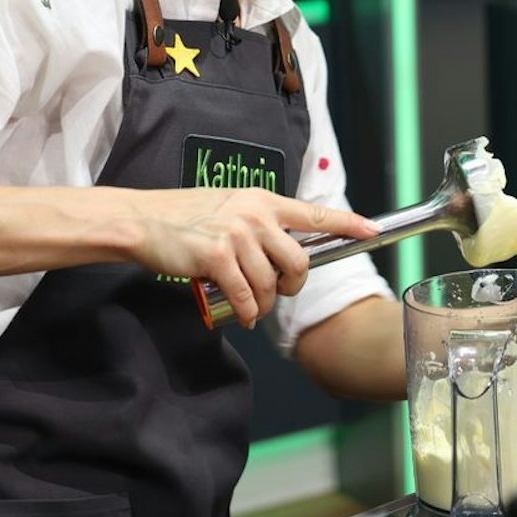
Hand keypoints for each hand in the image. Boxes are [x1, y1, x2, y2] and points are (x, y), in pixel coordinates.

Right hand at [130, 189, 376, 329]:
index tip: (373, 230)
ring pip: (272, 284)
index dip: (348, 224)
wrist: (143, 221)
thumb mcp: (230, 207)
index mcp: (263, 201)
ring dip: (265, 304)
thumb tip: (282, 252)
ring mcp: (237, 234)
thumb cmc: (185, 218)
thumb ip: (259, 224)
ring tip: (252, 304)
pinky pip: (247, 297)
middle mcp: (255, 214)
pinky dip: (248, 312)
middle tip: (277, 292)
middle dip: (292, 286)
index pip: (315, 213)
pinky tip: (241, 315)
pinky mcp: (216, 256)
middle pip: (299, 262)